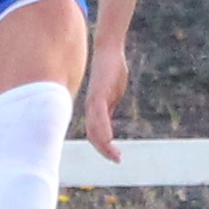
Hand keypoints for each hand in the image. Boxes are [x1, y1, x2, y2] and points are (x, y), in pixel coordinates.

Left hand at [83, 35, 131, 160]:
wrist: (108, 49)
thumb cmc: (111, 69)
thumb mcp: (112, 93)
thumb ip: (108, 107)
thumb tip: (108, 122)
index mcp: (94, 108)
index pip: (95, 132)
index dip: (103, 146)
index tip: (115, 155)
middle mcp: (91, 107)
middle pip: (92, 135)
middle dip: (103, 150)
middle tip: (117, 159)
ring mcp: (93, 101)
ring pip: (94, 128)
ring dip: (104, 144)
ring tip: (115, 155)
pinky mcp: (98, 94)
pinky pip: (99, 116)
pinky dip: (103, 130)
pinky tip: (110, 139)